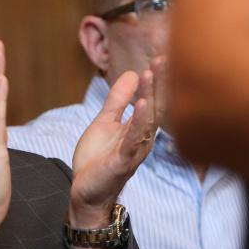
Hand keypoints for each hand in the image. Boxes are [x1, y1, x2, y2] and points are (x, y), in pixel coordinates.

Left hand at [69, 56, 165, 227]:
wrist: (86, 192)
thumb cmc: (98, 159)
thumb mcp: (105, 123)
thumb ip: (117, 101)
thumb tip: (132, 73)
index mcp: (140, 129)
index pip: (152, 100)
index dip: (156, 80)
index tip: (160, 57)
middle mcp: (143, 138)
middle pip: (156, 107)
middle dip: (159, 83)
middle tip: (163, 58)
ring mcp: (134, 150)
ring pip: (147, 120)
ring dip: (150, 96)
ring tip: (151, 74)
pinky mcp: (123, 161)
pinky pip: (133, 139)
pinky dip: (139, 121)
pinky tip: (142, 103)